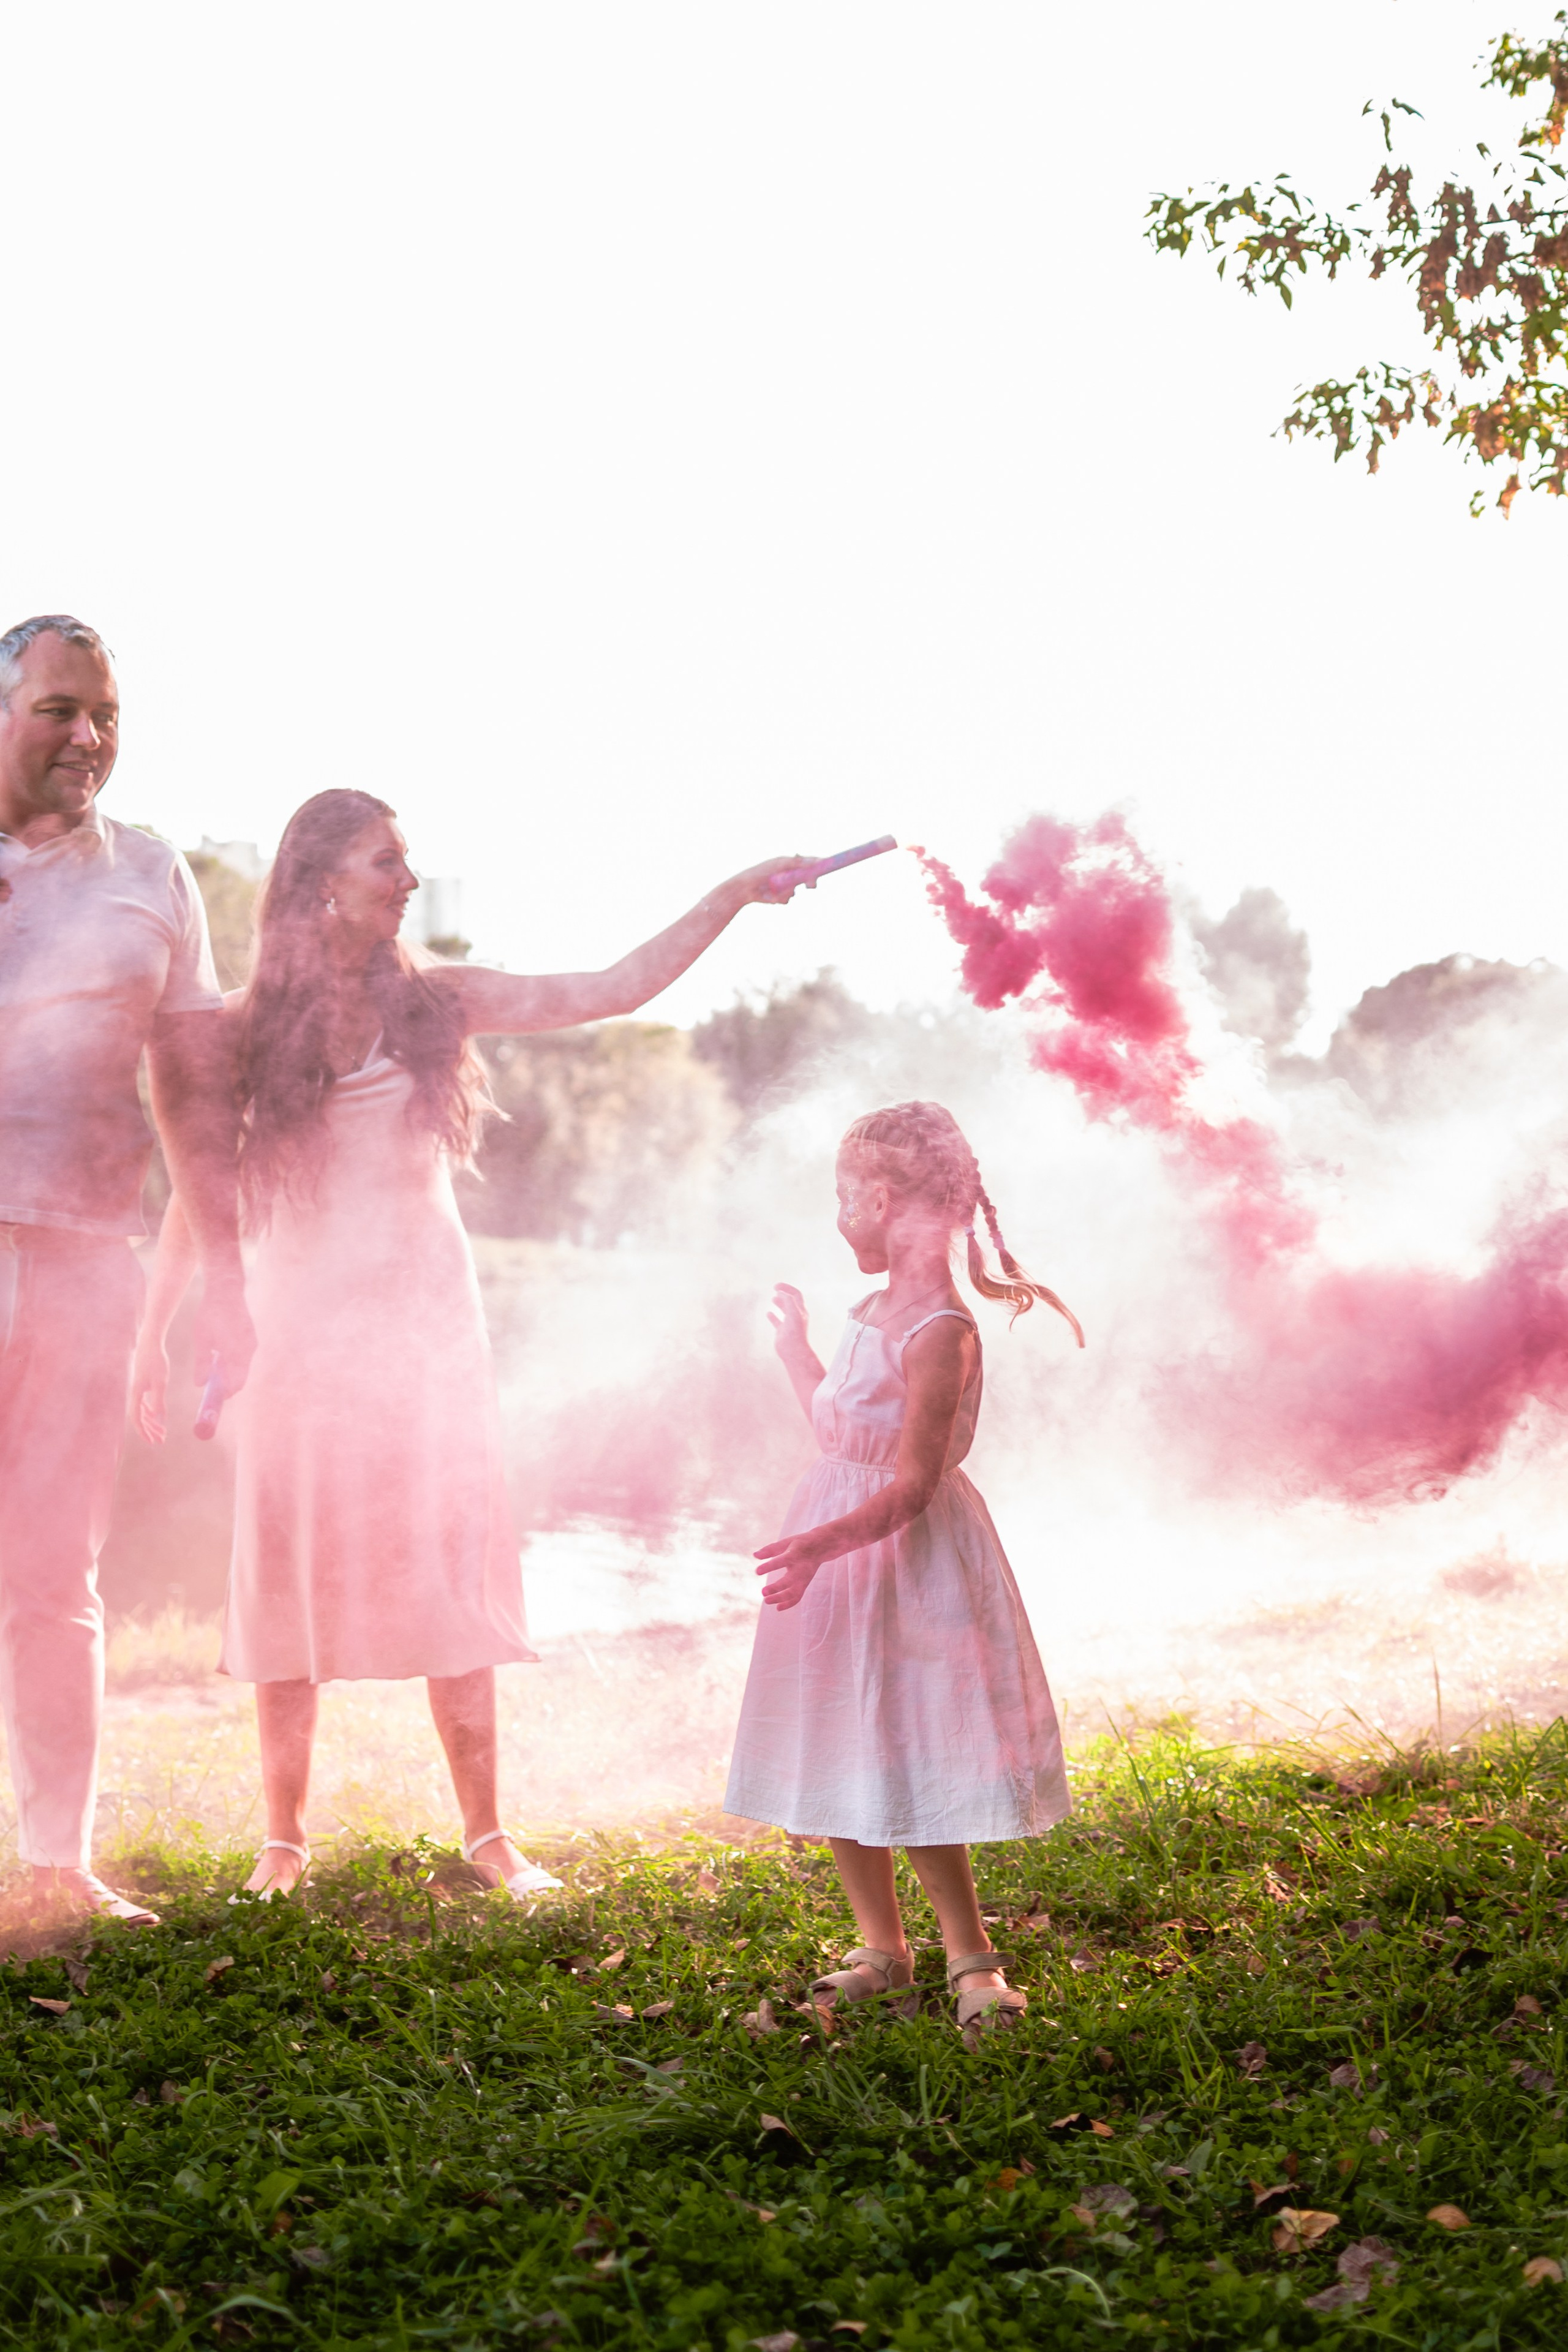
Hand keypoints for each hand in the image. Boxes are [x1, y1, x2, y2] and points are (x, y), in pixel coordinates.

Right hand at [130, 1338, 168, 1444]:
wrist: (150, 1344)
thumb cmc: (156, 1361)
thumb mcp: (160, 1382)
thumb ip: (159, 1401)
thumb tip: (158, 1419)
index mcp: (136, 1394)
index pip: (137, 1418)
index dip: (143, 1431)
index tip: (152, 1441)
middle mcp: (134, 1394)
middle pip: (140, 1417)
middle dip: (150, 1430)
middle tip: (160, 1441)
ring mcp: (137, 1390)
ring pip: (143, 1411)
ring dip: (151, 1423)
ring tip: (162, 1433)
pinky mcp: (142, 1385)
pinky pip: (144, 1404)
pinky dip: (150, 1412)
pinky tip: (157, 1418)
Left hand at [193, 1274, 255, 1400]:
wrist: (226, 1290)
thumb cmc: (211, 1314)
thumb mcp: (202, 1340)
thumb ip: (202, 1364)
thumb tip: (199, 1384)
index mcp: (237, 1353)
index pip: (236, 1383)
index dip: (226, 1394)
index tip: (215, 1399)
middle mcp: (248, 1350)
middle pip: (241, 1377)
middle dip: (229, 1385)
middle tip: (214, 1389)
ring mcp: (251, 1342)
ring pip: (243, 1367)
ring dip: (231, 1373)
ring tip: (214, 1371)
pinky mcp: (251, 1336)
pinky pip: (244, 1356)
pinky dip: (235, 1362)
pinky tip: (221, 1356)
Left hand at [733, 855, 815, 908]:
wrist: (745, 889)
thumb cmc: (761, 872)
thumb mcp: (780, 865)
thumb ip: (798, 863)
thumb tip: (815, 860)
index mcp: (789, 864)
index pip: (808, 863)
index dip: (818, 864)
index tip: (827, 865)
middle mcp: (788, 875)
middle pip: (807, 878)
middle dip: (809, 882)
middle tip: (810, 885)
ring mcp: (785, 886)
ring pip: (796, 891)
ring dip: (788, 891)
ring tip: (776, 889)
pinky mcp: (781, 897)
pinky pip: (788, 899)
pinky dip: (781, 898)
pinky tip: (771, 896)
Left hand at [755, 1530, 831, 1609]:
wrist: (821, 1547)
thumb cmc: (800, 1544)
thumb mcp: (786, 1542)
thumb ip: (770, 1549)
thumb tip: (754, 1555)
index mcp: (794, 1554)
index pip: (781, 1561)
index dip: (769, 1567)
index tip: (757, 1572)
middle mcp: (801, 1568)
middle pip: (789, 1581)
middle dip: (776, 1588)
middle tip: (763, 1592)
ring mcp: (804, 1578)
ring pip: (794, 1592)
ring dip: (780, 1598)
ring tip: (766, 1600)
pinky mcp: (805, 1584)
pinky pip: (798, 1596)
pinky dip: (789, 1603)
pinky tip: (778, 1607)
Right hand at [767, 1282, 809, 1360]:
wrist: (793, 1351)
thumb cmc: (794, 1333)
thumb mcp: (793, 1314)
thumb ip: (788, 1302)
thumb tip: (781, 1293)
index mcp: (801, 1311)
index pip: (796, 1294)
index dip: (787, 1288)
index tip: (776, 1286)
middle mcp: (796, 1316)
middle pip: (791, 1301)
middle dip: (784, 1294)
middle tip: (775, 1289)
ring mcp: (789, 1324)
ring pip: (785, 1310)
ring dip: (779, 1303)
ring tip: (773, 1298)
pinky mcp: (782, 1331)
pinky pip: (777, 1321)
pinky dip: (773, 1316)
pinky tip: (768, 1313)